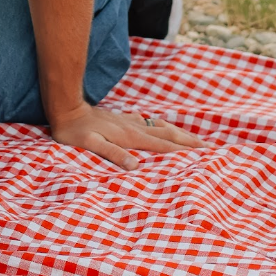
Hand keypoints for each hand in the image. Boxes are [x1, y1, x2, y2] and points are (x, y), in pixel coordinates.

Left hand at [48, 101, 198, 171]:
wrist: (66, 108)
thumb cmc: (75, 132)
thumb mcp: (91, 144)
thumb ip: (113, 154)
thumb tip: (136, 167)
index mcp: (131, 137)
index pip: (164, 146)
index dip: (183, 152)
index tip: (204, 155)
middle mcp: (134, 128)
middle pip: (168, 134)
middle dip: (189, 142)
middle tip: (209, 148)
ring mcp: (129, 122)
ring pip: (161, 127)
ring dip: (179, 133)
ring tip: (194, 139)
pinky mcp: (122, 119)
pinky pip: (149, 124)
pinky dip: (161, 127)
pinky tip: (161, 127)